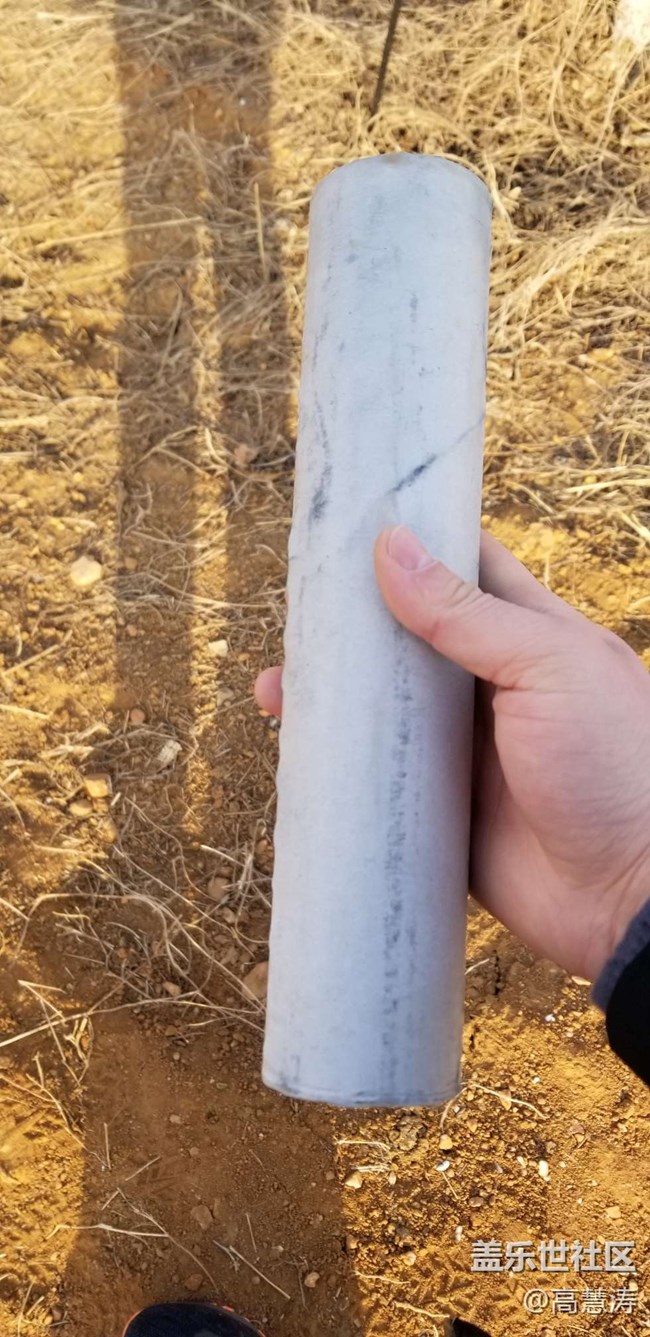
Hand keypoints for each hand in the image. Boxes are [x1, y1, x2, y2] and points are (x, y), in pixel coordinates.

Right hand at [255, 525, 649, 982]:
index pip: (467, 569)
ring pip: (385, 711)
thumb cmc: (616, 766)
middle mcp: (493, 688)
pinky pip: (379, 782)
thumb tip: (392, 546)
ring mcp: (465, 752)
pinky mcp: (441, 812)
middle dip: (352, 627)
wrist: (631, 896)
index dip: (413, 543)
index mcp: (531, 637)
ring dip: (333, 698)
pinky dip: (338, 768)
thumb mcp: (549, 667)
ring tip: (276, 690)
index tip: (348, 528)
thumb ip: (469, 614)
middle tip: (295, 615)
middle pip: (409, 640)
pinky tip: (297, 754)